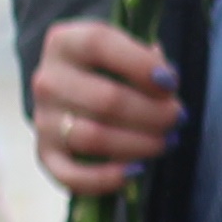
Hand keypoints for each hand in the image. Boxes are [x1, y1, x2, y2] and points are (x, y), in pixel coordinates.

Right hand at [30, 16, 183, 197]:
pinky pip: (71, 175)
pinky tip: (136, 170)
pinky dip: (106, 179)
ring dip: (139, 144)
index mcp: (66, 42)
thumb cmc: (116, 67)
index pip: (100, 44)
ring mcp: (42, 119)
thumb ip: (148, 60)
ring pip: (93, 138)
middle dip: (153, 113)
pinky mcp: (45, 154)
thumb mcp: (130, 50)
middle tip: (179, 118)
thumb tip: (165, 84)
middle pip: (105, 100)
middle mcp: (47, 80)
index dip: (141, 65)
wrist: (77, 89)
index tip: (171, 82)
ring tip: (168, 141)